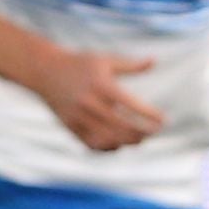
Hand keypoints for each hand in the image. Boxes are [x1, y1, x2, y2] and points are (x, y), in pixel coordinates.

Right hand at [30, 44, 161, 151]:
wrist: (44, 71)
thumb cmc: (79, 64)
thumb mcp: (105, 60)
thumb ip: (131, 65)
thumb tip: (155, 61)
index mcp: (101, 85)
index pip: (132, 105)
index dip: (150, 115)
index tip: (164, 121)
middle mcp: (90, 103)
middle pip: (121, 126)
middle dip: (141, 133)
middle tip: (153, 133)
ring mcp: (78, 117)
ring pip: (107, 139)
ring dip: (127, 142)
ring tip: (139, 140)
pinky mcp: (69, 126)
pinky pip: (91, 144)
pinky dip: (108, 148)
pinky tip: (119, 144)